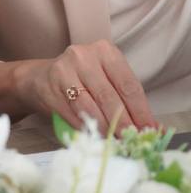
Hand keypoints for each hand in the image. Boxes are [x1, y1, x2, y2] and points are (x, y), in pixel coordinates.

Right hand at [13, 41, 155, 130]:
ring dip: (105, 127)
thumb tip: (152, 127)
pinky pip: (73, 112)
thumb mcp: (105, 79)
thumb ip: (125, 98)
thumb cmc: (81, 81)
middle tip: (132, 139)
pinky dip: (86, 126)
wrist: (40, 78)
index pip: (128, 84)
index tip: (149, 130)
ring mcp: (64, 70)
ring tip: (115, 140)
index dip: (140, 110)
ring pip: (91, 105)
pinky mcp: (50, 86)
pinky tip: (94, 135)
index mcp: (105, 51)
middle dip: (123, 122)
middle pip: (110, 96)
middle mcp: (83, 56)